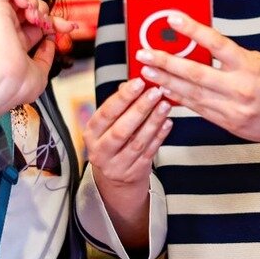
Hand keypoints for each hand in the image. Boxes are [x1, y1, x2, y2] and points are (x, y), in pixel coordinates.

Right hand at [0, 0, 73, 119]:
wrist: (7, 84)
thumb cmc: (20, 84)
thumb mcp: (40, 70)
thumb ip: (45, 55)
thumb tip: (50, 42)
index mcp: (18, 44)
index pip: (39, 25)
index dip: (57, 23)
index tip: (70, 27)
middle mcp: (9, 30)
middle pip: (34, 9)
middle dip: (49, 12)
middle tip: (49, 24)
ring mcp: (2, 20)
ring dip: (34, 1)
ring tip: (36, 17)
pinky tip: (26, 5)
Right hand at [83, 78, 172, 245]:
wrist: (115, 176)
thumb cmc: (114, 140)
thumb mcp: (109, 123)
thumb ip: (120, 104)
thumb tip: (131, 82)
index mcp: (91, 133)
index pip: (106, 113)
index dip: (123, 98)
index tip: (139, 82)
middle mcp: (100, 151)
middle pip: (121, 130)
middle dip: (140, 109)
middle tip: (156, 92)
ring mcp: (116, 165)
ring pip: (137, 142)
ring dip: (153, 122)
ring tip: (165, 105)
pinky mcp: (133, 173)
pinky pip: (149, 153)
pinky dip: (160, 137)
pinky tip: (168, 122)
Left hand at [133, 12, 259, 148]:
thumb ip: (234, 54)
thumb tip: (205, 45)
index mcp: (249, 68)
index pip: (216, 44)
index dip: (193, 30)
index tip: (173, 19)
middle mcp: (238, 88)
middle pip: (195, 73)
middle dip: (166, 62)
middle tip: (145, 53)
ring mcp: (230, 108)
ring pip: (191, 93)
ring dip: (165, 80)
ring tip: (147, 70)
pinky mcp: (225, 122)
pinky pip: (196, 108)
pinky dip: (178, 97)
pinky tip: (163, 89)